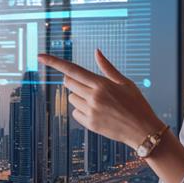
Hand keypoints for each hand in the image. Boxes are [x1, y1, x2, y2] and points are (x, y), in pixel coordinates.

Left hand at [38, 49, 163, 148]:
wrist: (143, 130)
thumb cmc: (137, 104)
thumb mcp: (125, 83)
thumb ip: (107, 68)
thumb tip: (97, 51)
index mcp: (101, 84)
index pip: (72, 69)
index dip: (54, 62)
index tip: (40, 56)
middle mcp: (93, 97)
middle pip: (68, 82)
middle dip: (74, 81)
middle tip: (89, 85)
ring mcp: (90, 111)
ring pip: (71, 98)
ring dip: (79, 97)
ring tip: (99, 103)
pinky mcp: (90, 124)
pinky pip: (75, 112)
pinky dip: (82, 111)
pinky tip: (98, 113)